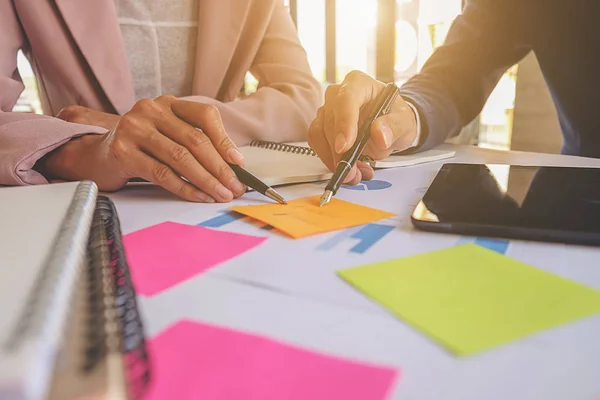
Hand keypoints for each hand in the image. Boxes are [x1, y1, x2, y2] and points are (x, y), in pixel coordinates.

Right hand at [42, 95, 246, 202]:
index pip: (204, 115)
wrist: (97, 156)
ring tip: (221, 194)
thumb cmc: (141, 148)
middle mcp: (151, 110)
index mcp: (168, 103)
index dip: (225, 139)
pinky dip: (185, 188)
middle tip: (235, 186)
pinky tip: (199, 196)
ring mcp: (134, 129)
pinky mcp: (123, 151)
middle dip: (220, 167)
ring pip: (180, 158)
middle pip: (195, 140)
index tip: (239, 162)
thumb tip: (233, 165)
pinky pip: (162, 174)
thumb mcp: (168, 136)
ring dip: (206, 180)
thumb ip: (195, 143)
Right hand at [308, 71, 417, 184]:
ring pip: (319, 133)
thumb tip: (379, 134)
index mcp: (359, 84)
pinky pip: (317, 144)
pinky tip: (348, 169)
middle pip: (329, 119)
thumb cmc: (394, 118)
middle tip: (352, 172)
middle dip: (338, 151)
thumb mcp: (404, 122)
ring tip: (354, 174)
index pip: (346, 99)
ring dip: (332, 159)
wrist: (388, 127)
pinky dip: (329, 160)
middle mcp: (338, 94)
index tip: (345, 147)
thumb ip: (394, 126)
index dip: (344, 123)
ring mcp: (328, 110)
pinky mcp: (322, 127)